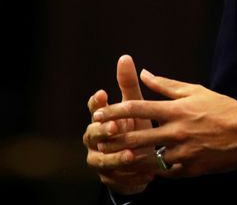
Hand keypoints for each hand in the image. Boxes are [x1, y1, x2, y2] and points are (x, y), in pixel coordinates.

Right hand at [83, 55, 156, 194]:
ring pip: (101, 160)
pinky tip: (144, 174)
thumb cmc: (135, 125)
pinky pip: (116, 179)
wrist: (139, 157)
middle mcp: (94, 140)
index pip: (94, 109)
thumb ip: (128, 85)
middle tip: (116, 127)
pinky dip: (129, 176)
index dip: (96, 103)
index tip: (103, 94)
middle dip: (103, 131)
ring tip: (131, 155)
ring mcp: (100, 160)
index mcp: (100, 119)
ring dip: (115, 158)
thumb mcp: (135, 105)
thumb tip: (125, 57)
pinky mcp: (110, 178)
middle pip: (91, 135)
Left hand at [92, 70, 236, 176]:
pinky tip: (138, 168)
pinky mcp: (188, 169)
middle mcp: (176, 131)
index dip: (114, 111)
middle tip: (96, 139)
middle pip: (134, 136)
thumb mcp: (195, 91)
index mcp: (177, 109)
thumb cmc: (223, 109)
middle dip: (112, 138)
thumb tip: (144, 74)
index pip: (138, 108)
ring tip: (110, 157)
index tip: (98, 113)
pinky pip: (162, 172)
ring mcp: (181, 152)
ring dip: (125, 158)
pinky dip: (150, 170)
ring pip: (144, 158)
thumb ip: (167, 85)